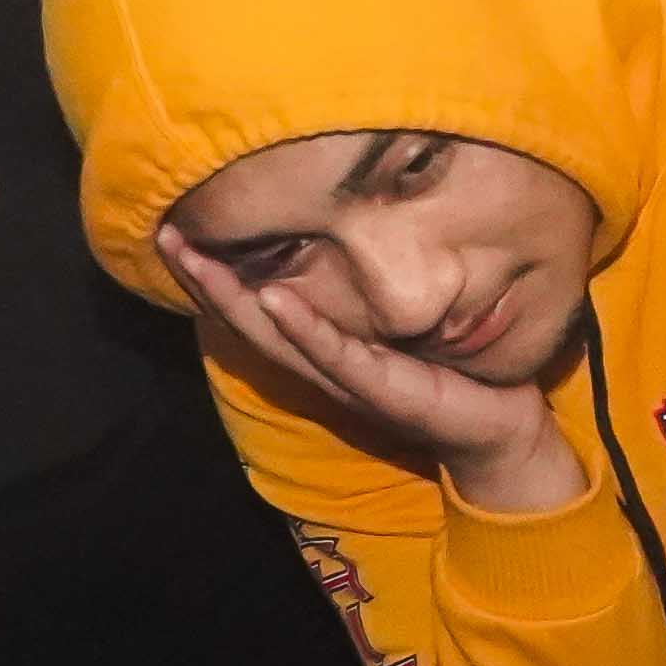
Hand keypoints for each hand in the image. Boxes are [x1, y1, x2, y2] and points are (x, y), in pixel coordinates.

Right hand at [155, 230, 588, 513]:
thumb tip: (357, 242)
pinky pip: (337, 353)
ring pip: (277, 336)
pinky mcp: (384, 388)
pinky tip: (274, 295)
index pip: (258, 308)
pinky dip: (303, 326)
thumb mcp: (404, 330)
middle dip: (204, 280)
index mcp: (325, 352)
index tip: (180, 231)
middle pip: (249, 321)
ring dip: (232, 297)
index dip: (216, 275)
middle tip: (164, 235)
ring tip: (196, 259)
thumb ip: (371, 300)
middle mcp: (324, 368)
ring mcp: (349, 381)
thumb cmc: (454, 376)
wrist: (501, 433)